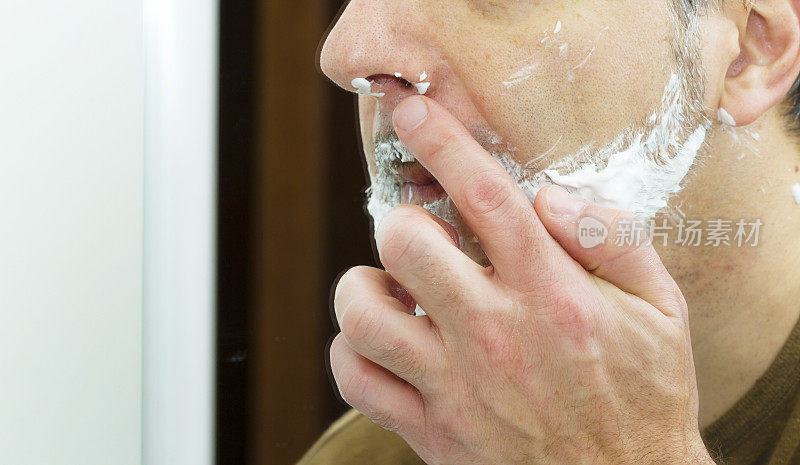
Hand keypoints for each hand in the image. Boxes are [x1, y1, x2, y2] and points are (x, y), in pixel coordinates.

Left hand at [329, 96, 713, 464]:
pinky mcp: (431, 430)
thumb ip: (611, 237)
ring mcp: (456, 385)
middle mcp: (496, 333)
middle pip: (406, 241)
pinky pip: (355, 378)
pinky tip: (381, 342)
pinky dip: (351, 350)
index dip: (440, 141)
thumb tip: (545, 197)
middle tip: (422, 233)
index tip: (413, 113)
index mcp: (552, 294)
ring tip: (393, 288)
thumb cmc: (644, 398)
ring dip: (365, 285)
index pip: (484, 195)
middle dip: (404, 221)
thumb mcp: (660, 309)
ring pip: (363, 310)